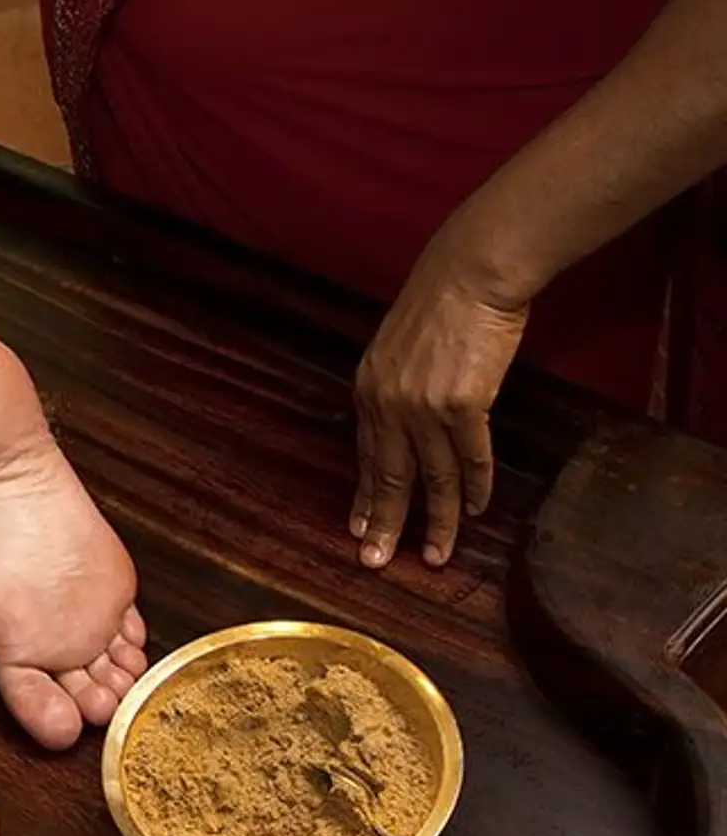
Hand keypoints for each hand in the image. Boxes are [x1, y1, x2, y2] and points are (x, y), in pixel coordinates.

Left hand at [351, 240, 529, 568]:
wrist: (472, 273)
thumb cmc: (441, 304)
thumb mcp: (397, 348)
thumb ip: (395, 387)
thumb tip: (402, 421)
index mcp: (368, 391)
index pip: (366, 457)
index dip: (365, 497)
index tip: (360, 529)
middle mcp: (389, 404)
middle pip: (389, 477)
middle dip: (386, 524)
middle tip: (378, 562)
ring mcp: (424, 407)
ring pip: (431, 478)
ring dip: (435, 521)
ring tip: (435, 556)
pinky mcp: (464, 405)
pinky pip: (470, 458)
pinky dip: (474, 488)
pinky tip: (473, 511)